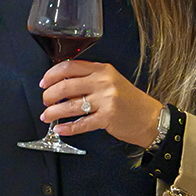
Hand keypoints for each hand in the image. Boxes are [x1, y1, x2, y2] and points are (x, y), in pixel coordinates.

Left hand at [40, 60, 161, 148]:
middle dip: (49, 95)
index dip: (52, 75)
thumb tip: (61, 85)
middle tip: (45, 101)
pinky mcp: (108, 118)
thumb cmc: (129, 101)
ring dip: (53, 112)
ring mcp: (106, 100)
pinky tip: (60, 129)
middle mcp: (104, 82)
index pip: (70, 67)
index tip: (44, 83)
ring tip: (46, 116)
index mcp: (103, 70)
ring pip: (71, 105)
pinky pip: (81, 123)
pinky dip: (68, 128)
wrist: (151, 118)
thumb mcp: (111, 81)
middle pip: (66, 86)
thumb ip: (89, 79)